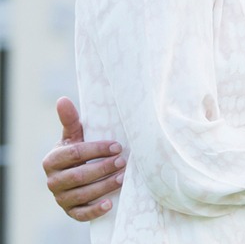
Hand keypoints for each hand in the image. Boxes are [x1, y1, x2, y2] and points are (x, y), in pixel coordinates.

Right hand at [42, 97, 125, 221]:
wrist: (76, 173)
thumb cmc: (79, 149)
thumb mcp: (74, 135)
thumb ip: (70, 120)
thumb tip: (62, 99)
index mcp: (52, 160)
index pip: (75, 154)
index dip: (97, 149)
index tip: (117, 145)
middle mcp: (52, 181)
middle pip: (79, 175)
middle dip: (102, 168)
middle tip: (123, 161)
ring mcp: (60, 198)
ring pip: (82, 194)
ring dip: (104, 187)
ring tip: (123, 178)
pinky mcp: (69, 211)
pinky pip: (81, 214)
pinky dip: (95, 211)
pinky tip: (110, 204)